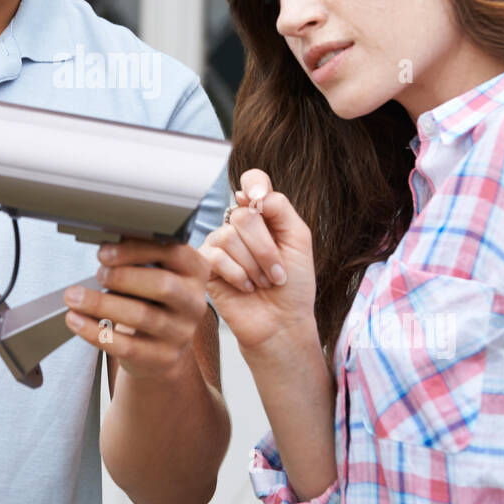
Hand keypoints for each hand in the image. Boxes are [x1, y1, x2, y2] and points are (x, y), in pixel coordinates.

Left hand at [63, 238, 209, 381]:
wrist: (161, 347)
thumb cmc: (151, 300)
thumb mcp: (153, 274)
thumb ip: (138, 259)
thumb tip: (105, 246)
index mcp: (195, 272)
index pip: (173, 253)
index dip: (136, 250)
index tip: (105, 252)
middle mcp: (194, 302)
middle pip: (162, 285)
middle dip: (123, 277)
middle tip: (98, 273)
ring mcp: (181, 333)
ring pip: (142, 316)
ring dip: (101, 303)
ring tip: (74, 296)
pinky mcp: (163, 358)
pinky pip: (126, 346)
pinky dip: (95, 331)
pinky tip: (75, 320)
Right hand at [199, 169, 316, 353]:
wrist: (282, 323)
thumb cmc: (293, 286)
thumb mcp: (298, 240)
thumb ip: (280, 209)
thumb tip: (254, 194)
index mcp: (262, 215)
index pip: (252, 180)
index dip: (255, 185)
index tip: (260, 200)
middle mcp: (238, 225)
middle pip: (244, 215)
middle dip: (266, 249)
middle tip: (276, 273)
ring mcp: (219, 244)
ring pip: (229, 237)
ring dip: (254, 266)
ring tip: (261, 283)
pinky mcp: (205, 265)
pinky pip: (216, 257)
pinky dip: (237, 275)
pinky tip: (245, 287)